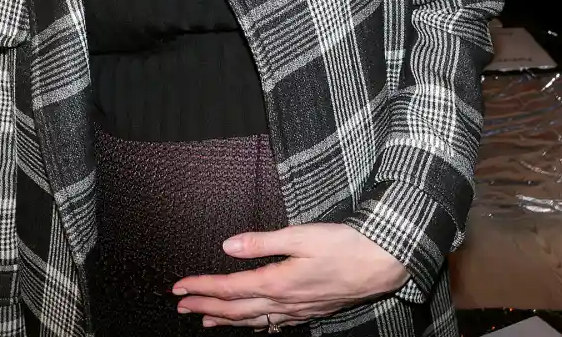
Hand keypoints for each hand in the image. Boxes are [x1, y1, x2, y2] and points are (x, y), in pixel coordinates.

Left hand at [172, 223, 408, 328]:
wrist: (383, 262)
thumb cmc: (343, 244)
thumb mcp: (301, 235)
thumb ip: (262, 242)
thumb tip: (228, 246)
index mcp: (278, 282)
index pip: (230, 288)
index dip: (202, 287)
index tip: (178, 287)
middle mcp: (285, 302)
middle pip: (236, 310)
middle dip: (205, 307)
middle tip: (180, 305)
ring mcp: (298, 310)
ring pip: (254, 320)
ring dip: (226, 319)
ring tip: (204, 319)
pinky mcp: (310, 310)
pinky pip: (274, 323)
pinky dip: (255, 324)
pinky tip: (252, 324)